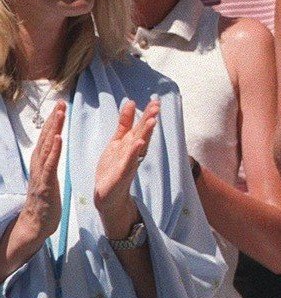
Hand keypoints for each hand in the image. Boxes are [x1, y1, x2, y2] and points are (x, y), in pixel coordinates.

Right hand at [20, 101, 64, 245]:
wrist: (37, 222)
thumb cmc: (45, 200)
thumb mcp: (48, 176)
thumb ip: (50, 161)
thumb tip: (53, 147)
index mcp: (41, 162)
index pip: (47, 137)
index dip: (53, 121)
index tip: (60, 105)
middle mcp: (38, 164)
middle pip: (46, 137)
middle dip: (53, 119)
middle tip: (60, 102)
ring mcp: (41, 173)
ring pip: (47, 146)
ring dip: (53, 129)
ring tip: (60, 113)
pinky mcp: (45, 183)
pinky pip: (50, 164)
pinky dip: (53, 150)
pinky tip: (57, 138)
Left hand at [94, 98, 159, 239]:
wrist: (107, 196)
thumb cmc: (113, 168)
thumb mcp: (117, 142)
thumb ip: (125, 124)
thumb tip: (132, 102)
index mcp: (130, 144)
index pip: (140, 127)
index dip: (147, 114)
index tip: (155, 101)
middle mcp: (132, 153)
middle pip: (142, 134)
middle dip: (149, 120)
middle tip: (157, 106)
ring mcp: (128, 164)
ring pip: (138, 146)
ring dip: (146, 134)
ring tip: (152, 121)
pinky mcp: (121, 175)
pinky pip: (128, 162)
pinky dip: (133, 153)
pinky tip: (138, 144)